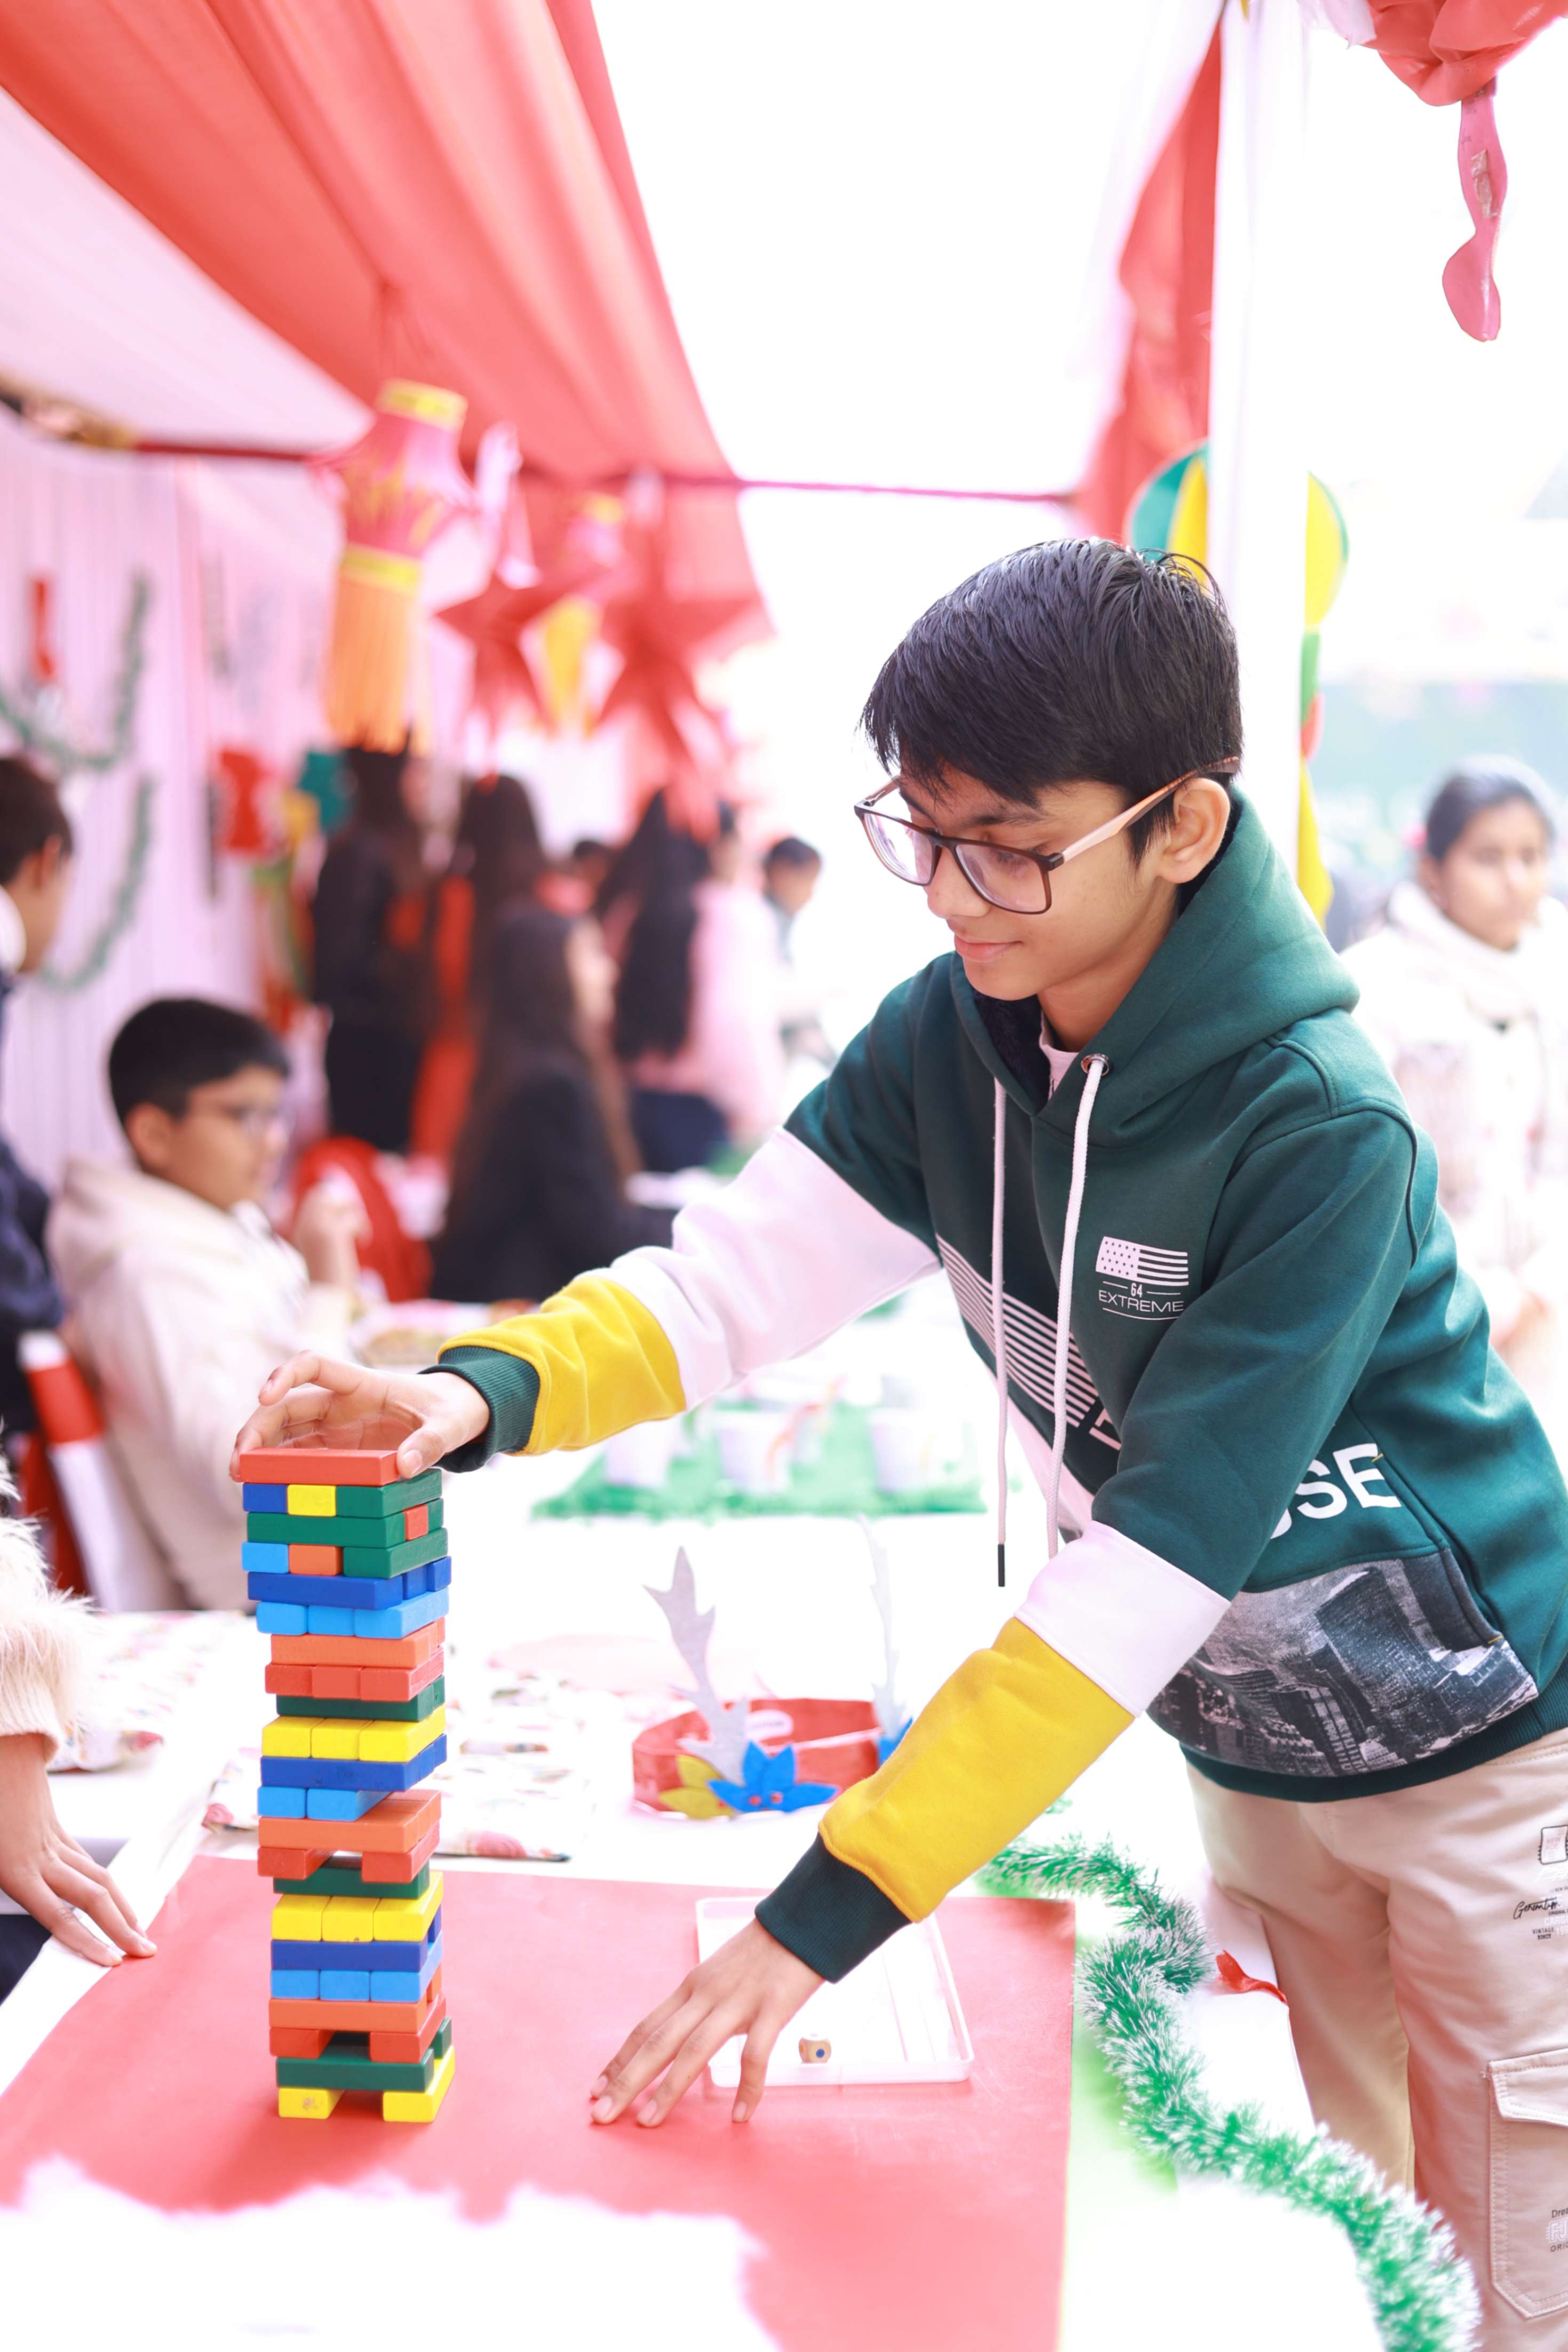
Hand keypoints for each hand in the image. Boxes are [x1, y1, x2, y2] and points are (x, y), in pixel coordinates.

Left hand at [0, 1733, 155, 1965]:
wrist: (3, 1748)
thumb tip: (8, 1884)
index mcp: (16, 1869)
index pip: (59, 1915)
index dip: (87, 1941)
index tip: (111, 1962)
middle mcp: (44, 1858)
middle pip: (93, 1897)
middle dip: (122, 1928)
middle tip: (146, 1951)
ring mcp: (55, 1842)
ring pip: (98, 1878)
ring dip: (122, 1907)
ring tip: (140, 1929)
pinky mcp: (58, 1831)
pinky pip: (88, 1862)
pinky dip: (105, 1884)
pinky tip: (114, 1897)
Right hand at [231, 1356, 490, 1481]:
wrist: (455, 1416)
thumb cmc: (450, 1411)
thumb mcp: (448, 1426)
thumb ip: (430, 1442)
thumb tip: (406, 1466)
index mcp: (361, 1384)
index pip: (313, 1365)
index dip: (285, 1375)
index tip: (264, 1394)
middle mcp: (340, 1403)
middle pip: (286, 1406)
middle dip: (257, 1427)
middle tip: (238, 1461)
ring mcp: (335, 1427)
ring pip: (286, 1433)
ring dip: (261, 1451)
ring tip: (241, 1477)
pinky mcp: (338, 1450)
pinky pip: (301, 1456)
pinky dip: (280, 1469)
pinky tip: (266, 1488)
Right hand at [291, 1179, 369, 1290]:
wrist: (327, 1294)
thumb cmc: (329, 1276)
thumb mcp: (324, 1249)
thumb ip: (328, 1229)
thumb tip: (344, 1204)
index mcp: (301, 1229)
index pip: (315, 1197)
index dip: (334, 1200)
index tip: (347, 1214)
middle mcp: (305, 1225)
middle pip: (326, 1194)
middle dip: (344, 1204)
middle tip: (353, 1223)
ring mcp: (317, 1227)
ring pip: (341, 1204)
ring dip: (355, 1216)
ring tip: (360, 1234)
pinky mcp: (332, 1234)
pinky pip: (354, 1218)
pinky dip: (363, 1228)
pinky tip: (363, 1241)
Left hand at [588, 1917, 820, 2127]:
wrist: (802, 1921)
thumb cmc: (762, 1952)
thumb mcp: (719, 1974)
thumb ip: (701, 2003)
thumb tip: (681, 2036)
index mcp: (691, 1987)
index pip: (646, 2027)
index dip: (620, 2059)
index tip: (597, 2088)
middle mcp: (706, 1994)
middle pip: (658, 2042)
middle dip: (627, 2080)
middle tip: (601, 2114)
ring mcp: (738, 2001)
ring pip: (694, 2050)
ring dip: (668, 2089)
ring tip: (647, 2122)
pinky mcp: (772, 2008)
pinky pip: (755, 2055)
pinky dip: (747, 2087)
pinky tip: (739, 2115)